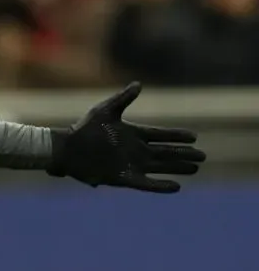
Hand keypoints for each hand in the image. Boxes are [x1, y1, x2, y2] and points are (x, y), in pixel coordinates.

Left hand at [48, 82, 205, 192]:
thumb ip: (123, 98)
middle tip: (202, 156)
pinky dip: (162, 185)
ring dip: (178, 167)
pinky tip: (177, 186)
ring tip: (194, 168)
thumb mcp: (105, 111)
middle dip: (184, 153)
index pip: (160, 135)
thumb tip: (139, 84)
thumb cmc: (84, 129)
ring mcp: (131, 165)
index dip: (177, 136)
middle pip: (165, 152)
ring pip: (161, 167)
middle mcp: (135, 150)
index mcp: (132, 134)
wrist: (68, 149)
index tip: (194, 136)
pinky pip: (148, 184)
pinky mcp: (124, 179)